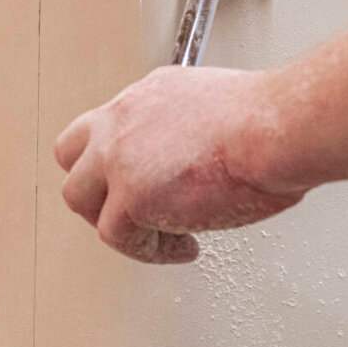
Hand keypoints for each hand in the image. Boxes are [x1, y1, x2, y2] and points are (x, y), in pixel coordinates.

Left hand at [54, 66, 304, 264]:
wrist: (275, 130)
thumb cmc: (271, 123)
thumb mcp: (224, 109)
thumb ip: (200, 132)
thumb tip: (213, 162)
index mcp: (149, 96)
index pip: (107, 126)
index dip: (119, 160)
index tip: (145, 179)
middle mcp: (124, 120)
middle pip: (73, 158)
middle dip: (98, 190)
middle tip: (131, 214)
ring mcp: (120, 157)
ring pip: (82, 199)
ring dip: (118, 224)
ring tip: (159, 238)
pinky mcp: (131, 196)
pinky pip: (118, 236)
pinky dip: (150, 250)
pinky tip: (183, 248)